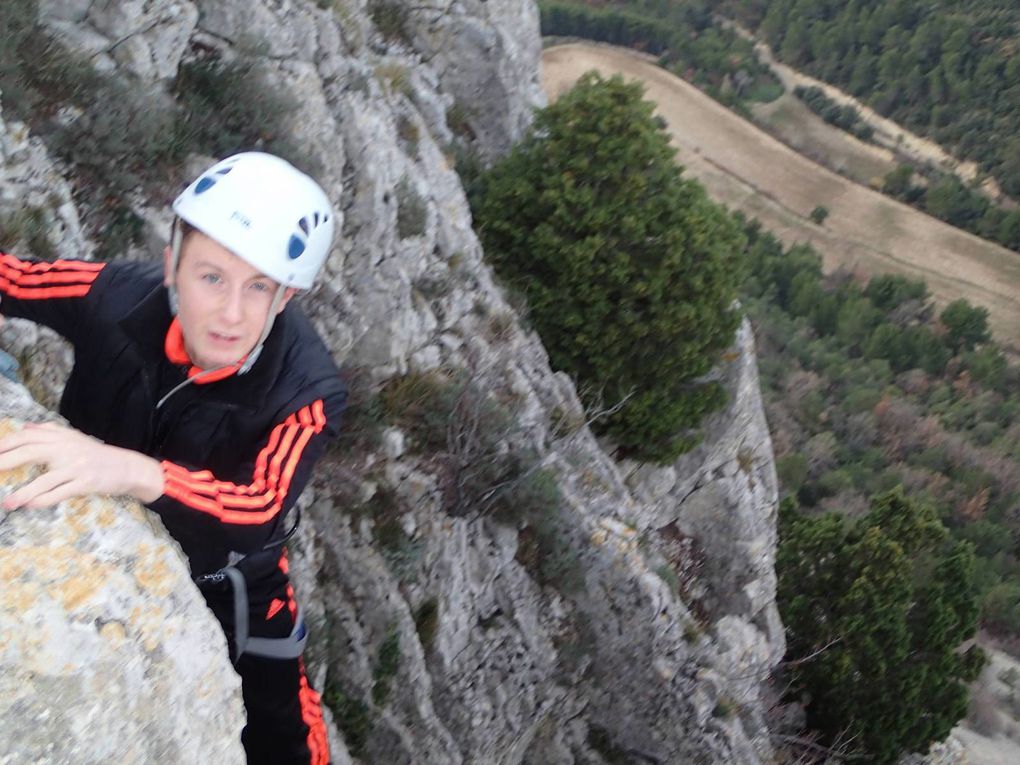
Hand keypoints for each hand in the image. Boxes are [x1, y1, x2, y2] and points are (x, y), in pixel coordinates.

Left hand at [0, 422, 164, 508]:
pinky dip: (43, 500)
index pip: (28, 436)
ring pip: (45, 479)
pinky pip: (60, 493)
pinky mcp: (85, 483)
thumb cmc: (97, 455)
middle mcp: (67, 449)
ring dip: (24, 492)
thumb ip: (49, 431)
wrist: (127, 467)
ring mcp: (76, 467)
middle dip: (6, 460)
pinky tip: (30, 505)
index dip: (7, 443)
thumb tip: (25, 427)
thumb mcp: (75, 438)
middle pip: (31, 451)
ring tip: (7, 503)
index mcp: (62, 437)